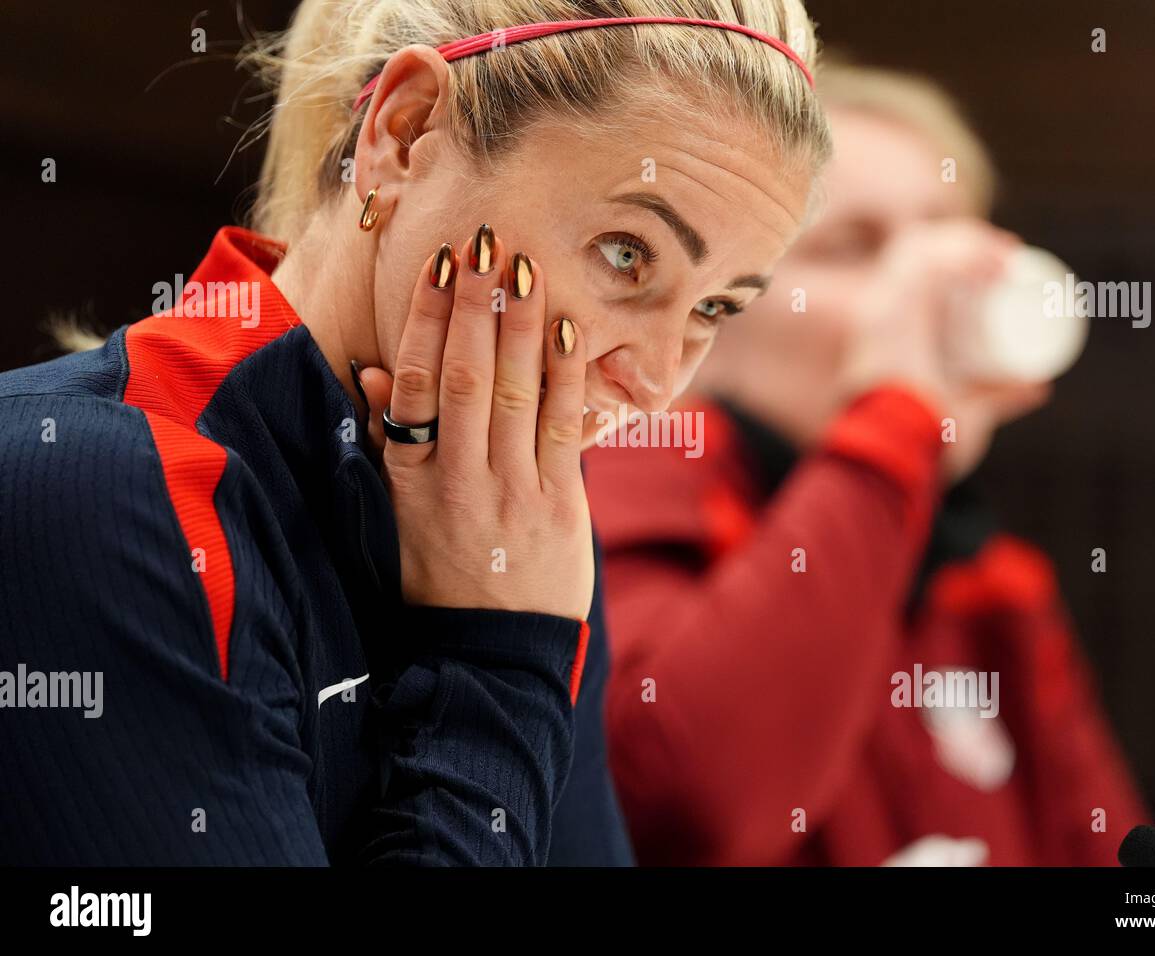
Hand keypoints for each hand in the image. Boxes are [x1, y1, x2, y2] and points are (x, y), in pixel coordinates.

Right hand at [354, 227, 594, 619]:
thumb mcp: (392, 518)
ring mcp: (513, 492)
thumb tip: (372, 373)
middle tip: (483, 242)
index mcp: (410, 481)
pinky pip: (563, 428)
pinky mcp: (562, 506)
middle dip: (473, 305)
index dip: (422, 321)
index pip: (412, 385)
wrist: (490, 655)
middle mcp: (458, 480)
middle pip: (464, 376)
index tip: (434, 268)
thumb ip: (385, 445)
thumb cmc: (435, 580)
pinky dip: (564, 376)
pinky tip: (564, 329)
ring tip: (521, 266)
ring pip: (514, 393)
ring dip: (518, 325)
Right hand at [838, 219, 1046, 479]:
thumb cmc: (923, 442)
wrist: (897, 454)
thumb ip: (998, 398)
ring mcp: (881, 310)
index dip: (955, 256)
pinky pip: (929, 267)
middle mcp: (877, 313)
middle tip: (1010, 256)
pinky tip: (996, 259)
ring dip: (968, 243)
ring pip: (924, 250)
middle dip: (965, 243)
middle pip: (919, 253)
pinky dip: (966, 256)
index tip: (1001, 262)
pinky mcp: (892, 311)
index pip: (914, 272)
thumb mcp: (968, 413)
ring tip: (1008, 255)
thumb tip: (1039, 386)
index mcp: (885, 330)